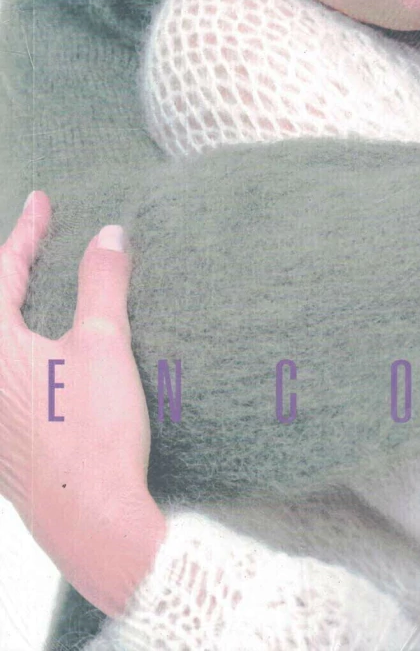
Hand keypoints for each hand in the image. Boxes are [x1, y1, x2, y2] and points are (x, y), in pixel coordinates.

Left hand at [0, 191, 165, 616]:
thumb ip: (103, 283)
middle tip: (34, 237)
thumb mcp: (104, 344)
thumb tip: (109, 235)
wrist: (91, 519)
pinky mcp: (4, 442)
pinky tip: (43, 348)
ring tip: (35, 284)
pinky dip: (17, 343)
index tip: (42, 201)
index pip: (4, 272)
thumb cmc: (93, 434)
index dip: (27, 232)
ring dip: (14, 308)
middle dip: (13, 268)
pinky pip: (4, 374)